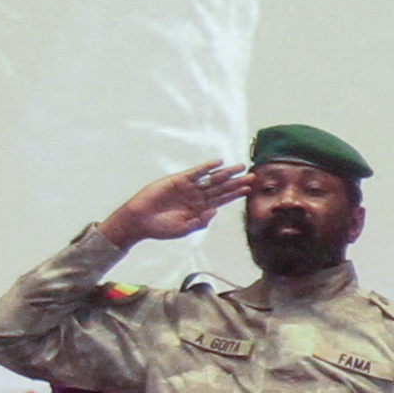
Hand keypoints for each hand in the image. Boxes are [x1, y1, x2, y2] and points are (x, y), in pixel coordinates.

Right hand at [105, 162, 247, 244]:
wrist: (140, 221)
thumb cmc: (161, 228)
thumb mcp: (184, 229)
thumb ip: (200, 221)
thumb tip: (215, 211)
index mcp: (201, 209)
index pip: (223, 200)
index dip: (236, 194)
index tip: (249, 189)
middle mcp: (197, 197)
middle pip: (222, 188)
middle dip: (237, 182)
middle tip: (253, 176)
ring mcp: (189, 188)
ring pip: (212, 179)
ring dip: (226, 173)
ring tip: (240, 167)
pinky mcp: (179, 180)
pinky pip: (196, 173)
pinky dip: (207, 167)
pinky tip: (218, 163)